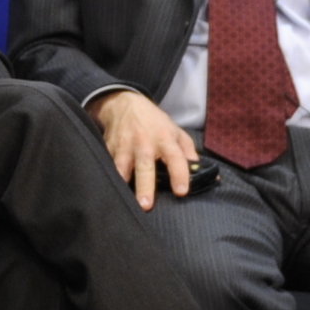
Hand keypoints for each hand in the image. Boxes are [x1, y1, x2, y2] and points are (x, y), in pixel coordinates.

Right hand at [92, 88, 197, 207]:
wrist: (123, 104)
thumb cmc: (153, 122)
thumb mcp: (175, 130)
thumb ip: (188, 150)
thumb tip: (201, 170)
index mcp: (165, 139)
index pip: (175, 157)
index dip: (179, 174)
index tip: (181, 191)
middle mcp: (144, 143)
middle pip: (145, 167)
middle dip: (145, 186)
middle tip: (146, 205)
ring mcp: (124, 146)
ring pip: (122, 168)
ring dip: (124, 184)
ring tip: (125, 203)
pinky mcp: (109, 149)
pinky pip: (109, 165)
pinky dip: (110, 177)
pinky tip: (112, 190)